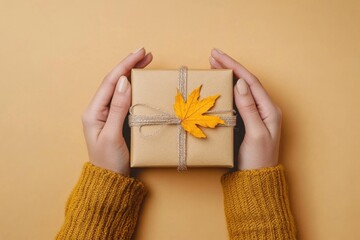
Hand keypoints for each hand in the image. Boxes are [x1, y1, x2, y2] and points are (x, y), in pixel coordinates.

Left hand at [81, 48, 152, 175]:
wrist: (109, 180)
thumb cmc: (109, 161)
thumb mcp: (113, 135)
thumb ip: (118, 108)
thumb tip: (125, 82)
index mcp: (94, 111)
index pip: (111, 82)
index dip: (125, 65)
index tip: (139, 53)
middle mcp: (98, 109)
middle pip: (114, 81)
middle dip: (129, 65)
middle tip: (145, 53)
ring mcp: (106, 114)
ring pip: (119, 88)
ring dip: (132, 74)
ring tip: (145, 62)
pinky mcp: (115, 119)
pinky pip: (124, 98)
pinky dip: (133, 87)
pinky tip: (140, 81)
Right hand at [209, 49, 281, 169]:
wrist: (256, 178)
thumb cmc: (258, 159)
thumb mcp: (255, 133)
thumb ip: (249, 108)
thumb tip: (241, 83)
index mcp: (269, 109)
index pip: (250, 81)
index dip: (234, 67)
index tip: (218, 56)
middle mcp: (264, 108)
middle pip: (246, 82)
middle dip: (230, 67)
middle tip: (213, 55)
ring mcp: (256, 114)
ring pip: (241, 89)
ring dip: (228, 76)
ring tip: (214, 65)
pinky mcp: (247, 121)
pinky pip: (237, 100)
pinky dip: (227, 90)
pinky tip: (219, 85)